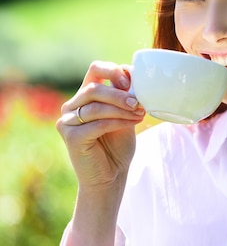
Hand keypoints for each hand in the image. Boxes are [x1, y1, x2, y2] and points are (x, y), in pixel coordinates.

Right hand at [56, 61, 145, 191]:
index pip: (95, 69)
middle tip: (139, 103)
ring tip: (140, 115)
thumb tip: (132, 74)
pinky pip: (97, 124)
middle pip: (94, 88)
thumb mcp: (126, 115)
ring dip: (122, 109)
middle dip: (120, 94)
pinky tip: (132, 123)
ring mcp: (67, 121)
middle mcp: (72, 106)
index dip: (113, 71)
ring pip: (96, 106)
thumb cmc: (118, 145)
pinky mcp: (71, 137)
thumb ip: (126, 96)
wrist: (111, 176)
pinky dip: (118, 122)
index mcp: (85, 95)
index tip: (131, 82)